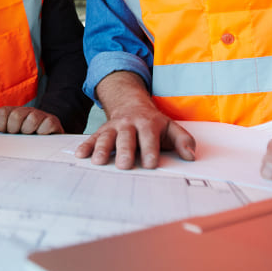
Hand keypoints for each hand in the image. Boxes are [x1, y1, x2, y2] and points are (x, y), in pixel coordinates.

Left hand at [0, 106, 63, 134]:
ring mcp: (40, 115)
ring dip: (29, 131)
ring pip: (31, 119)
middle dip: (14, 129)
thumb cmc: (27, 139)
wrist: (49, 141)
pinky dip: (42, 133)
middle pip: (16, 115)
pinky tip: (41, 137)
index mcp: (14, 113)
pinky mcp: (52, 121)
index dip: (0, 125)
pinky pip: (46, 124)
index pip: (2, 112)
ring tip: (30, 137)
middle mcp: (27, 111)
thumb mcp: (11, 134)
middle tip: (18, 135)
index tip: (4, 133)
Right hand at [75, 103, 194, 169]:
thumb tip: (190, 156)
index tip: (151, 164)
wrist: (131, 105)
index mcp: (148, 123)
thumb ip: (183, 141)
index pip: (150, 137)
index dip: (150, 150)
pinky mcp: (102, 131)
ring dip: (102, 148)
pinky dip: (86, 146)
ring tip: (98, 162)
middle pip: (126, 137)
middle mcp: (129, 124)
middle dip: (125, 151)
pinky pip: (92, 137)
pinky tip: (81, 155)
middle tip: (124, 165)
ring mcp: (114, 127)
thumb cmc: (153, 124)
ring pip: (107, 137)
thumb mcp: (171, 128)